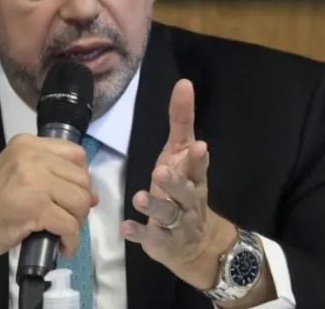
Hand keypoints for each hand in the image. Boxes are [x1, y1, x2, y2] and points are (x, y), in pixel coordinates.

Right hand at [0, 134, 98, 261]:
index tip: (72, 194)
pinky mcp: (35, 208)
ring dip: (77, 222)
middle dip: (81, 203)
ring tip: (64, 231)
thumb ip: (50, 173)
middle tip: (68, 217)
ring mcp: (34, 182)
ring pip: (80, 202)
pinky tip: (62, 246)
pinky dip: (71, 240)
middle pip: (81, 179)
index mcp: (28, 145)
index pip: (76, 154)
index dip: (81, 178)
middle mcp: (32, 157)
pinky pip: (69, 225)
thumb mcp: (18, 171)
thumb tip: (92, 194)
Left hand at [121, 79, 235, 288]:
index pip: (199, 167)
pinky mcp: (161, 241)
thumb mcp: (181, 154)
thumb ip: (182, 120)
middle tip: (160, 171)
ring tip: (139, 197)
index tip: (199, 146)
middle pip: (184, 191)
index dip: (199, 158)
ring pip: (167, 215)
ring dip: (153, 206)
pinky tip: (125, 227)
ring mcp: (176, 223)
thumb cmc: (182, 188)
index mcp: (194, 177)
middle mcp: (188, 200)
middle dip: (174, 183)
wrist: (196, 242)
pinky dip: (139, 233)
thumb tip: (183, 83)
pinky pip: (150, 237)